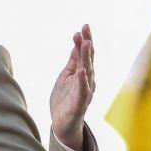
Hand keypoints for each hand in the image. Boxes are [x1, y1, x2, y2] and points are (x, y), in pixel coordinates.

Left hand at [50, 24, 94, 149]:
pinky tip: (81, 71)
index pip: (85, 54)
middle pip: (88, 60)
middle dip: (86, 45)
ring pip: (87, 72)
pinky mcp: (80, 104)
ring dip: (86, 58)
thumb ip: (73, 61)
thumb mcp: (66, 76)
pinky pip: (83, 91)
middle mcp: (87, 81)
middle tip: (85, 30)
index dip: (84, 40)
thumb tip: (77, 43)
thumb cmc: (65, 99)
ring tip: (86, 44)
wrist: (62, 124)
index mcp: (83, 73)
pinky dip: (82, 81)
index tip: (84, 26)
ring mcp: (85, 92)